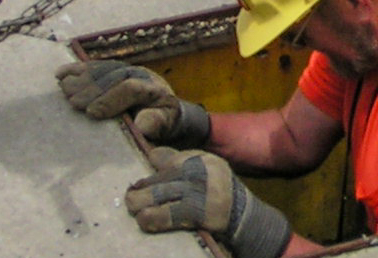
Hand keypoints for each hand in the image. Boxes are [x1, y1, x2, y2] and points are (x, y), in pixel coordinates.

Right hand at [54, 60, 211, 147]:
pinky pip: (93, 66)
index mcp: (153, 89)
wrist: (164, 109)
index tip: (91, 112)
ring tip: (65, 90)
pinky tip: (60, 74)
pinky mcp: (112, 69)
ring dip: (80, 79)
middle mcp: (138, 73)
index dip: (109, 99)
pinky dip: (75, 69)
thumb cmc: (162, 121)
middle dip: (90, 89)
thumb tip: (141, 125)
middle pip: (110, 77)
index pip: (129, 88)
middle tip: (72, 102)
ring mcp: (124, 68)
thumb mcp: (165, 125)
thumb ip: (155, 123)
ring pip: (100, 69)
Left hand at [126, 148, 290, 257]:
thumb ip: (180, 163)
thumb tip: (151, 156)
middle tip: (130, 198)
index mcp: (202, 158)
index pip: (168, 157)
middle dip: (141, 189)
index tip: (137, 182)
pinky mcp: (200, 211)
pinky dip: (153, 218)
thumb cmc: (220, 197)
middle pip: (161, 176)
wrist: (247, 220)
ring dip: (140, 204)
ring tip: (134, 208)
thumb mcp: (206, 173)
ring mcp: (202, 190)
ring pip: (160, 194)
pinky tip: (144, 221)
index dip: (149, 169)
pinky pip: (169, 214)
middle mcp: (202, 170)